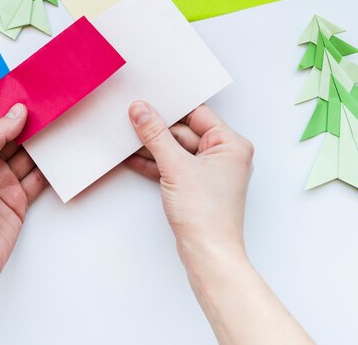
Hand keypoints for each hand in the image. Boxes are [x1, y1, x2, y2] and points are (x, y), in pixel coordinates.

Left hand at [0, 104, 47, 287]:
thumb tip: (15, 113)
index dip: (12, 114)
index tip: (33, 102)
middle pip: (13, 141)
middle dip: (30, 129)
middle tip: (51, 115)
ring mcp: (3, 184)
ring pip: (27, 159)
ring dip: (41, 148)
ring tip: (59, 132)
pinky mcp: (18, 200)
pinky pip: (36, 180)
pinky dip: (48, 170)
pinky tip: (58, 160)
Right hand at [125, 101, 253, 265]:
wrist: (208, 253)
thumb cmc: (207, 214)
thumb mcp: (175, 166)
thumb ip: (155, 135)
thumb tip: (141, 111)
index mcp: (230, 144)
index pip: (197, 115)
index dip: (171, 109)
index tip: (147, 103)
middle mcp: (224, 156)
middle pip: (184, 132)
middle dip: (157, 130)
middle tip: (131, 121)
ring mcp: (210, 172)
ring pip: (176, 150)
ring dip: (152, 148)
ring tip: (126, 140)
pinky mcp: (196, 186)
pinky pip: (174, 167)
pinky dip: (155, 164)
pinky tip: (133, 159)